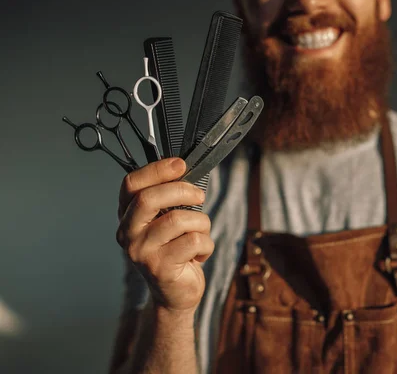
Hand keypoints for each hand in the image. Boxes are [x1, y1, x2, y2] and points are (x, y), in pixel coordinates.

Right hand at [116, 158, 214, 313]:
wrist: (176, 294)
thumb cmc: (176, 250)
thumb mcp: (169, 220)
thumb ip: (170, 198)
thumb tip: (185, 170)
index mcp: (128, 215)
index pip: (131, 184)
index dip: (157, 169)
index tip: (180, 164)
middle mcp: (128, 233)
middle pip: (149, 198)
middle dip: (182, 190)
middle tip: (199, 195)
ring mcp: (141, 251)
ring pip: (178, 220)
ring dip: (201, 222)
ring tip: (201, 233)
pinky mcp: (159, 267)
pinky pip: (193, 241)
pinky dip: (206, 245)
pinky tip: (199, 255)